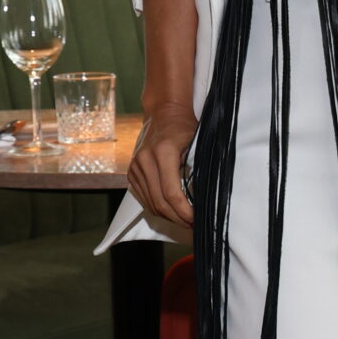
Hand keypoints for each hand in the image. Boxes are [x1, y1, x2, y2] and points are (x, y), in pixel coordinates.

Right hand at [129, 100, 195, 227]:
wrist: (164, 113)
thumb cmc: (185, 127)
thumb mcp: (198, 143)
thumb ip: (198, 169)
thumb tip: (206, 198)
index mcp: (162, 152)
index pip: (171, 193)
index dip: (183, 211)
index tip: (196, 219)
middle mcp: (144, 160)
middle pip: (159, 202)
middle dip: (177, 218)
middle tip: (193, 225)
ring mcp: (135, 167)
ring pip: (150, 203)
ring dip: (168, 216)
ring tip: (184, 221)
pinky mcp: (131, 172)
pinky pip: (143, 197)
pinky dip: (157, 208)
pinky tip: (171, 212)